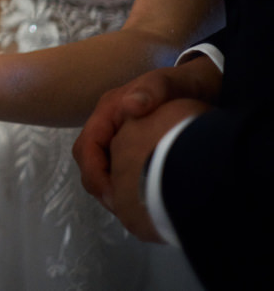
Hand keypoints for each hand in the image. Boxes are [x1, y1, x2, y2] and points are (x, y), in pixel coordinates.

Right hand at [73, 56, 220, 210]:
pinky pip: (117, 167)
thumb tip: (130, 107)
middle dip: (100, 185)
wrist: (204, 82)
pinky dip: (123, 183)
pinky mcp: (130, 143)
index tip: (114, 197)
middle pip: (88, 159)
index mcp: (110, 109)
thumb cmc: (186, 83)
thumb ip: (153, 90)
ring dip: (110, 186)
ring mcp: (118, 133)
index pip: (86, 146)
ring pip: (102, 166)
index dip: (94, 173)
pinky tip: (142, 195)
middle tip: (123, 208)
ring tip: (131, 206)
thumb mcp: (172, 82)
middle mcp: (108, 122)